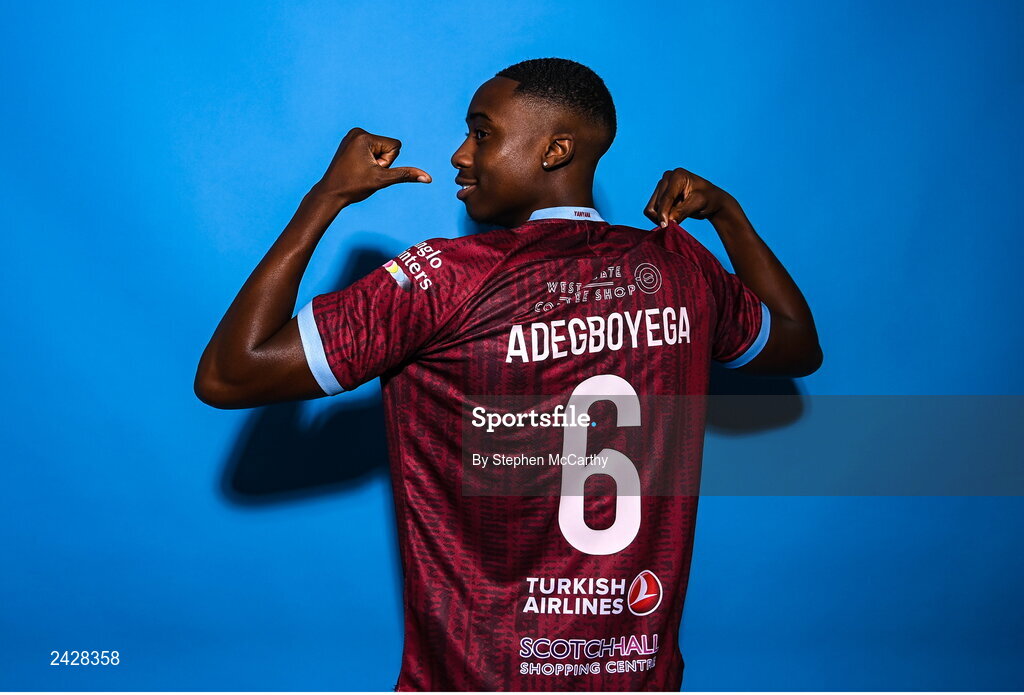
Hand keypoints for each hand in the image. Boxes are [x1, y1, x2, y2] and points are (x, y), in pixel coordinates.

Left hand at [314, 127, 431, 204]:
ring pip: (380, 150)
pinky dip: (369, 161)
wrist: (330, 194)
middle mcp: (357, 132)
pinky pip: (371, 150)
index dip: (388, 163)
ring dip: (375, 163)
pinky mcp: (351, 142)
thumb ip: (405, 175)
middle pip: (388, 147)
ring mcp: (353, 136)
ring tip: (359, 171)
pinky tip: (356, 168)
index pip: (395, 146)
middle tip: (364, 172)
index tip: (370, 170)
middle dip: (381, 162)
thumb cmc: (353, 187)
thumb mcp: (382, 180)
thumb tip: (428, 178)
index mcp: (364, 136)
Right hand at [643, 167, 734, 227]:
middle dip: (663, 217)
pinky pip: (652, 210)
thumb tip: (667, 222)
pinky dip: (660, 216)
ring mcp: (662, 185)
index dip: (663, 214)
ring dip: (661, 217)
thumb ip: (681, 212)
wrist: (711, 199)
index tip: (665, 227)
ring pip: (651, 208)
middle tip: (676, 223)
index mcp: (677, 176)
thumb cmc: (708, 199)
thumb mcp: (697, 204)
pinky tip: (673, 215)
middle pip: (655, 204)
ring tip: (677, 217)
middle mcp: (667, 178)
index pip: (665, 199)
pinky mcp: (660, 193)